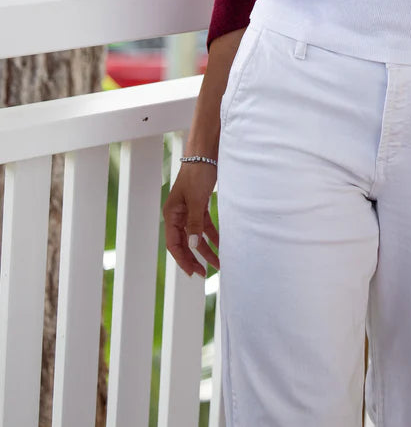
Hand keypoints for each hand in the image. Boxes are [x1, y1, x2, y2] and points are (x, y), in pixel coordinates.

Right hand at [163, 162, 220, 277]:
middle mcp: (179, 214)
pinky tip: (222, 245)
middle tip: (205, 273)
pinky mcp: (200, 205)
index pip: (174, 243)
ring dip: (207, 249)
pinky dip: (212, 235)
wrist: (206, 153)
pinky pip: (205, 225)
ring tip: (219, 263)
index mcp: (172, 214)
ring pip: (197, 235)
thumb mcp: (196, 200)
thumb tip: (192, 246)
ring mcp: (190, 210)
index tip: (193, 272)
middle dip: (195, 258)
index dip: (182, 259)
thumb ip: (194, 224)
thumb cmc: (197, 173)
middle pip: (185, 242)